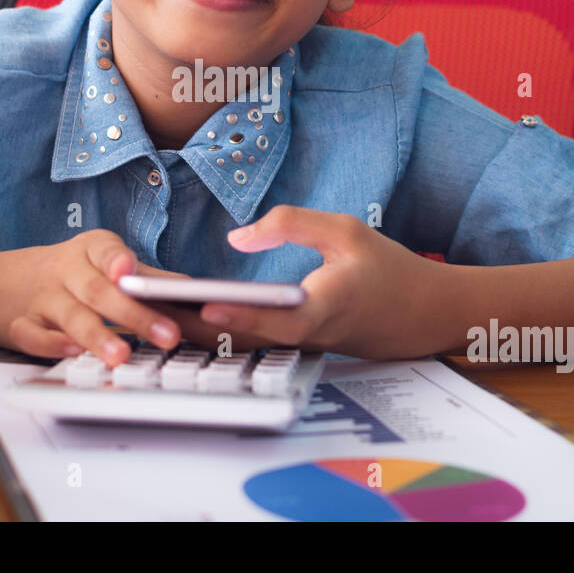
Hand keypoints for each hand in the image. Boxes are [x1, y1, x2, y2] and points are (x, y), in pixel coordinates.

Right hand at [0, 230, 190, 365]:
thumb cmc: (69, 275)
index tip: (129, 272)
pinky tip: (72, 353)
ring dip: (97, 336)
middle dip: (134, 315)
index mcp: (89, 250)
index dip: (118, 261)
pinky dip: (51, 344)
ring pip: (70, 316)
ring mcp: (41, 298)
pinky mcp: (19, 324)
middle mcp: (64, 270)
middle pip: (97, 291)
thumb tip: (194, 291)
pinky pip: (32, 336)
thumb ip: (148, 278)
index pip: (105, 250)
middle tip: (168, 335)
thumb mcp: (105, 265)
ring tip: (122, 356)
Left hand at [157, 205, 446, 359]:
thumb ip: (292, 225)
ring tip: (153, 309)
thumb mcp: (346, 230)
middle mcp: (307, 336)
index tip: (202, 303)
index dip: (238, 312)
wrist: (423, 314)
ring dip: (199, 330)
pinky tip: (185, 314)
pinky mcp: (296, 347)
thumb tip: (237, 239)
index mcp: (323, 308)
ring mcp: (300, 347)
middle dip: (195, 324)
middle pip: (243, 337)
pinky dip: (218, 331)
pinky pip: (252, 342)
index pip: (274, 316)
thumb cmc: (387, 269)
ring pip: (243, 344)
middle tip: (150, 308)